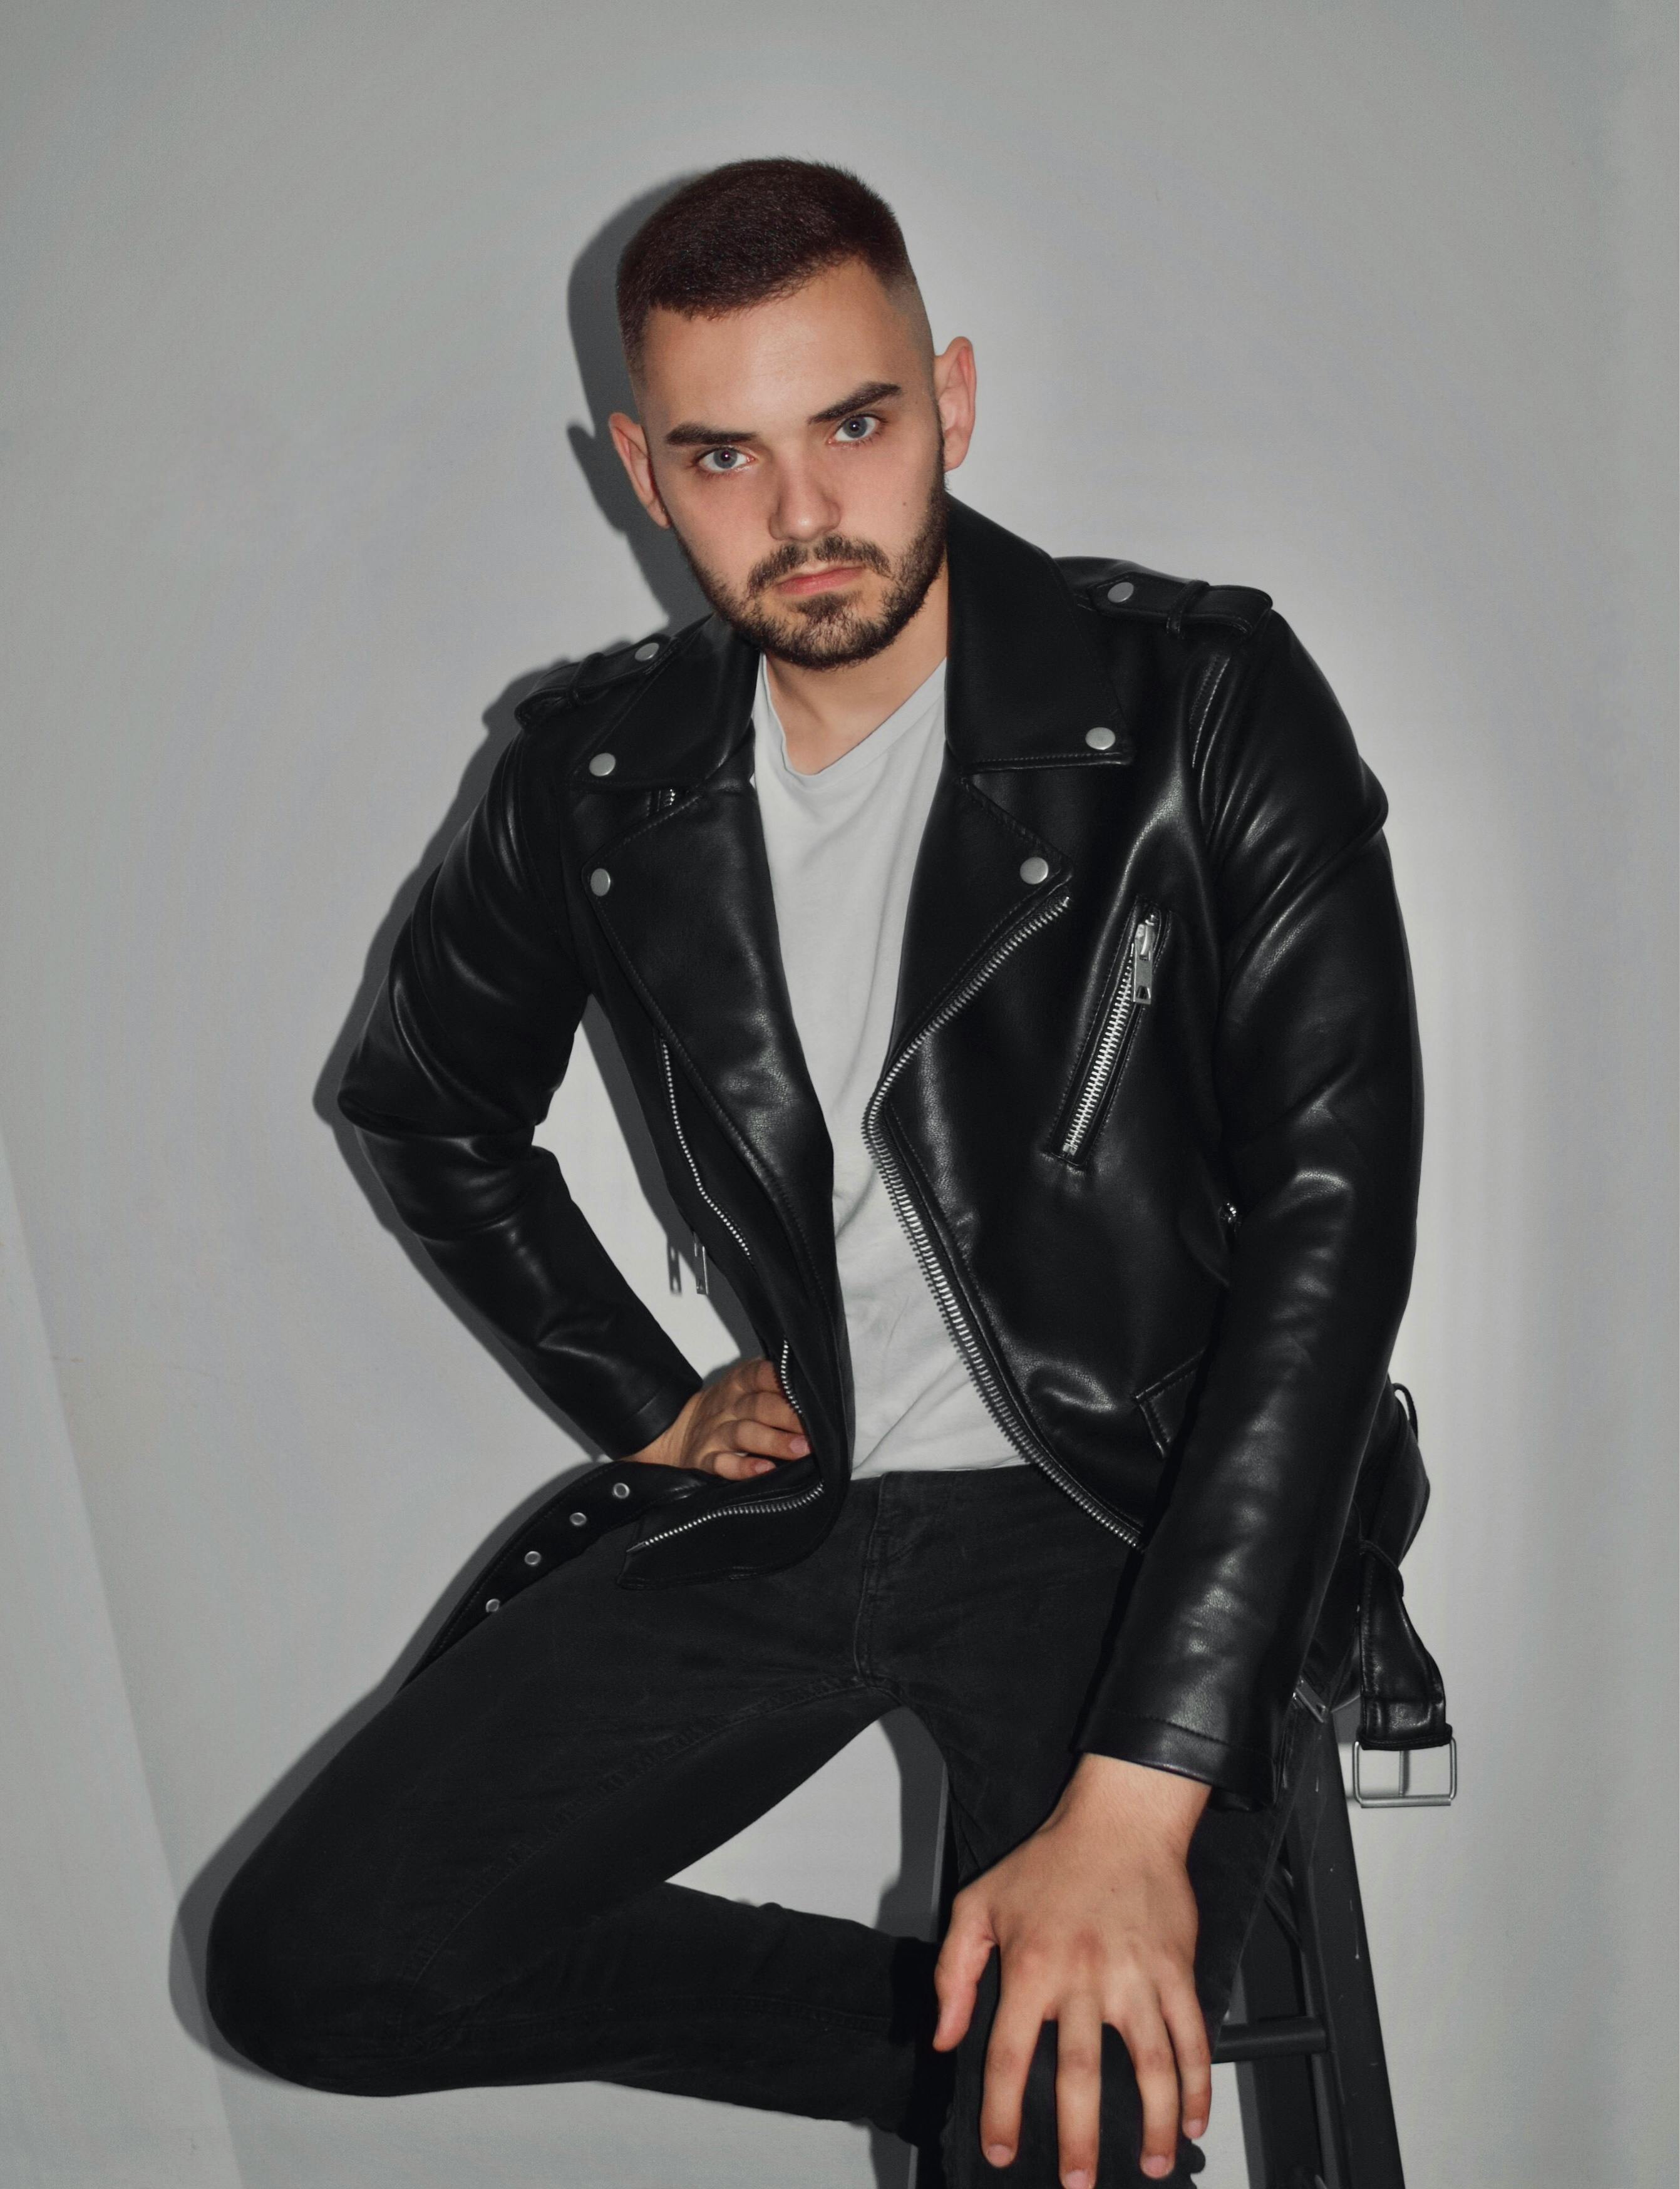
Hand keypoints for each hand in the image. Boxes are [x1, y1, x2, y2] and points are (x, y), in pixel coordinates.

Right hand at [626, 1356, 809, 1482]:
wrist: (671, 1435)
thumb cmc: (722, 1412)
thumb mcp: (739, 1389)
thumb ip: (769, 1384)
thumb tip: (813, 1387)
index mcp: (737, 1386)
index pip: (759, 1375)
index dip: (782, 1379)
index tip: (808, 1390)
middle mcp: (727, 1408)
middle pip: (759, 1406)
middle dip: (788, 1415)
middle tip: (816, 1426)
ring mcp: (715, 1434)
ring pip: (745, 1434)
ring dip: (774, 1441)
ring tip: (801, 1449)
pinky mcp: (705, 1461)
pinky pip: (723, 1464)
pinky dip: (743, 1468)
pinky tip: (764, 1470)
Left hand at [932, 1753, 1212, 2186]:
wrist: (1119, 1821)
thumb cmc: (1048, 1862)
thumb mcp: (978, 1904)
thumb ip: (953, 1973)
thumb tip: (946, 2038)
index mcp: (1032, 1966)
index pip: (1010, 2055)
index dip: (1002, 2110)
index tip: (1001, 2149)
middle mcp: (1084, 1976)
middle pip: (1081, 2072)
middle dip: (1080, 2137)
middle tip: (1078, 2182)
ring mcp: (1135, 1974)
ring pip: (1149, 2063)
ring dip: (1154, 2121)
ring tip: (1152, 2164)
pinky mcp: (1175, 1968)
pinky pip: (1192, 2034)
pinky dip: (1198, 2081)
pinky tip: (1194, 2118)